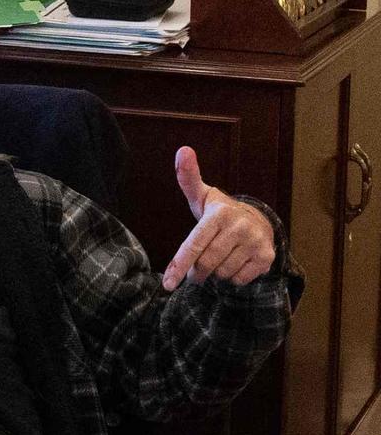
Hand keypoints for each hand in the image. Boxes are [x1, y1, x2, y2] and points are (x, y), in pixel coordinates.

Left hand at [162, 147, 274, 291]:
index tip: (168, 284)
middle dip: (197, 271)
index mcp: (219, 213)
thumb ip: (188, 178)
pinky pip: (238, 280)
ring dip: (216, 272)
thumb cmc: (219, 213)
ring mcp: (255, 242)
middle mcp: (239, 226)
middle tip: (197, 268)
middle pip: (206, 264)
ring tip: (221, 257)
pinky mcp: (266, 258)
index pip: (194, 244)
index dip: (179, 265)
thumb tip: (182, 150)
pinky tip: (236, 262)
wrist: (258, 221)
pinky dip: (232, 277)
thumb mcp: (202, 197)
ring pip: (221, 274)